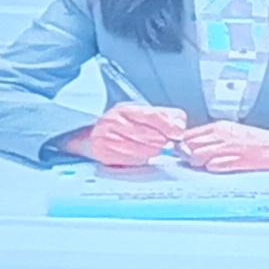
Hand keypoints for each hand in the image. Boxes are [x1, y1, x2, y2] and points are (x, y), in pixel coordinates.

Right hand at [75, 104, 189, 170]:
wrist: (89, 137)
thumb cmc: (117, 127)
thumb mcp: (137, 115)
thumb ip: (162, 116)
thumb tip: (179, 124)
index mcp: (125, 109)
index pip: (151, 115)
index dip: (167, 125)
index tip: (178, 133)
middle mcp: (114, 120)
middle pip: (147, 133)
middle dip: (162, 141)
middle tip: (169, 146)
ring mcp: (107, 136)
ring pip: (140, 148)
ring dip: (152, 151)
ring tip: (156, 151)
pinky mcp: (103, 152)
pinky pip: (129, 158)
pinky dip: (140, 159)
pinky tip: (142, 157)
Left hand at [175, 121, 268, 173]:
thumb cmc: (257, 141)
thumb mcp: (232, 132)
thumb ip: (213, 138)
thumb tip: (191, 145)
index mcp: (220, 126)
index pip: (190, 134)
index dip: (182, 144)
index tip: (180, 152)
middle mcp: (222, 135)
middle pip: (190, 146)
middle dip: (187, 155)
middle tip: (191, 161)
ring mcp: (230, 148)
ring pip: (199, 156)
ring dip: (198, 163)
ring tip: (206, 165)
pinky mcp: (238, 161)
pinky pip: (216, 167)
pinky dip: (213, 169)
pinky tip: (219, 168)